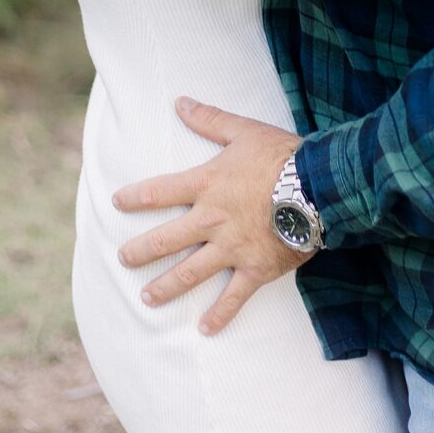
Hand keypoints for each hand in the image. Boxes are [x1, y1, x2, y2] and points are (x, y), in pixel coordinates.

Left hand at [113, 97, 310, 335]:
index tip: (116, 202)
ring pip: (190, 273)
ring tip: (146, 298)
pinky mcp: (254, 269)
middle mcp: (211, 220)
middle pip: (166, 240)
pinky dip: (219, 315)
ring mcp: (231, 248)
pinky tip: (204, 330)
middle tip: (123, 259)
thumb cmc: (281, 155)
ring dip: (166, 287)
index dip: (135, 197)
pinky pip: (233, 298)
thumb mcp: (243, 131)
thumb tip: (180, 102)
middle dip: (140, 251)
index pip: (160, 192)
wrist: (317, 188)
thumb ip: (209, 119)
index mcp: (206, 185)